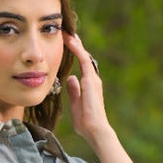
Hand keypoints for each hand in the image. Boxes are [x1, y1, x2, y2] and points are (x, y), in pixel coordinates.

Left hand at [63, 31, 110, 146]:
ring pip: (84, 56)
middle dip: (76, 44)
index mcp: (89, 84)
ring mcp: (93, 79)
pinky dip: (77, 50)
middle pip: (84, 56)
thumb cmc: (86, 123)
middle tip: (67, 31)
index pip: (82, 63)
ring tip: (67, 32)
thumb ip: (74, 91)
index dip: (75, 52)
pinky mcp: (91, 81)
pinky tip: (71, 41)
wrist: (95, 130)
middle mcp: (92, 79)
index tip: (67, 42)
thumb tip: (71, 79)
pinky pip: (84, 61)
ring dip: (76, 43)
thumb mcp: (75, 104)